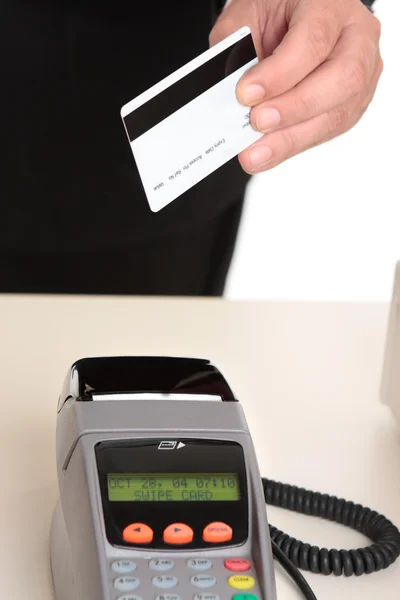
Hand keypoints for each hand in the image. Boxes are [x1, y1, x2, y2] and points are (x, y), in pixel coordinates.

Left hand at [210, 0, 382, 173]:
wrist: (293, 17)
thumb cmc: (274, 13)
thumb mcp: (247, 17)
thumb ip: (237, 52)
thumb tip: (232, 100)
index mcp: (330, 4)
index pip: (313, 41)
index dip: (280, 74)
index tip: (246, 94)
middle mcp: (356, 36)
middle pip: (341, 79)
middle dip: (294, 108)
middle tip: (257, 123)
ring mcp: (363, 71)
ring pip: (339, 113)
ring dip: (293, 138)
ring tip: (257, 153)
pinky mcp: (353, 101)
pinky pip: (330, 129)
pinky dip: (296, 143)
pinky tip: (271, 152)